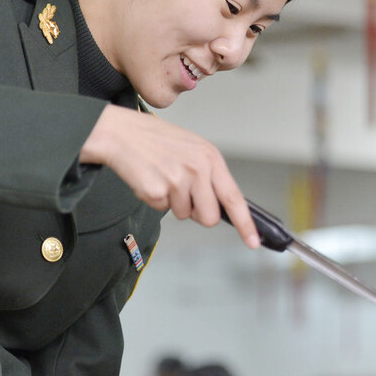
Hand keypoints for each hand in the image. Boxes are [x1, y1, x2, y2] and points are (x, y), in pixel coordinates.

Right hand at [80, 105, 257, 244]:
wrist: (122, 133)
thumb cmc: (158, 141)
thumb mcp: (193, 149)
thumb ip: (210, 176)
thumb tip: (221, 206)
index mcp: (211, 158)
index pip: (234, 198)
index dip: (245, 223)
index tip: (253, 241)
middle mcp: (198, 170)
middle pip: (210, 217)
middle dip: (198, 213)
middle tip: (184, 194)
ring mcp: (177, 181)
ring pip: (185, 215)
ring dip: (173, 203)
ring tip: (163, 178)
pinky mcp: (157, 191)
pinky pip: (162, 210)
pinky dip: (155, 200)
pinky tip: (150, 178)